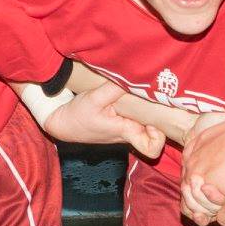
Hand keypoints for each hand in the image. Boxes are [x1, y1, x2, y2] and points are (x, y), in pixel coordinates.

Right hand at [43, 83, 167, 158]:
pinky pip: (138, 115)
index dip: (161, 137)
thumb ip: (114, 88)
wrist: (63, 123)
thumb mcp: (94, 99)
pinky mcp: (121, 121)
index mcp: (126, 132)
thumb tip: (133, 77)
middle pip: (157, 131)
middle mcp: (130, 132)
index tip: (156, 119)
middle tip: (157, 97)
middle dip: (159, 114)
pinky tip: (135, 91)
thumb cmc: (77, 116)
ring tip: (147, 90)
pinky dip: (140, 105)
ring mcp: (126, 128)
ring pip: (148, 121)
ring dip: (149, 107)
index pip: (153, 149)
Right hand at [180, 110, 224, 225]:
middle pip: (186, 189)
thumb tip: (220, 221)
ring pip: (190, 171)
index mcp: (192, 183)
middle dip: (198, 200)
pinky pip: (194, 152)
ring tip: (213, 185)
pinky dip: (200, 161)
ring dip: (199, 180)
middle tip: (214, 204)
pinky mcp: (202, 137)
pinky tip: (210, 164)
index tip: (211, 217)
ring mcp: (194, 149)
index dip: (200, 215)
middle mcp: (188, 166)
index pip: (187, 207)